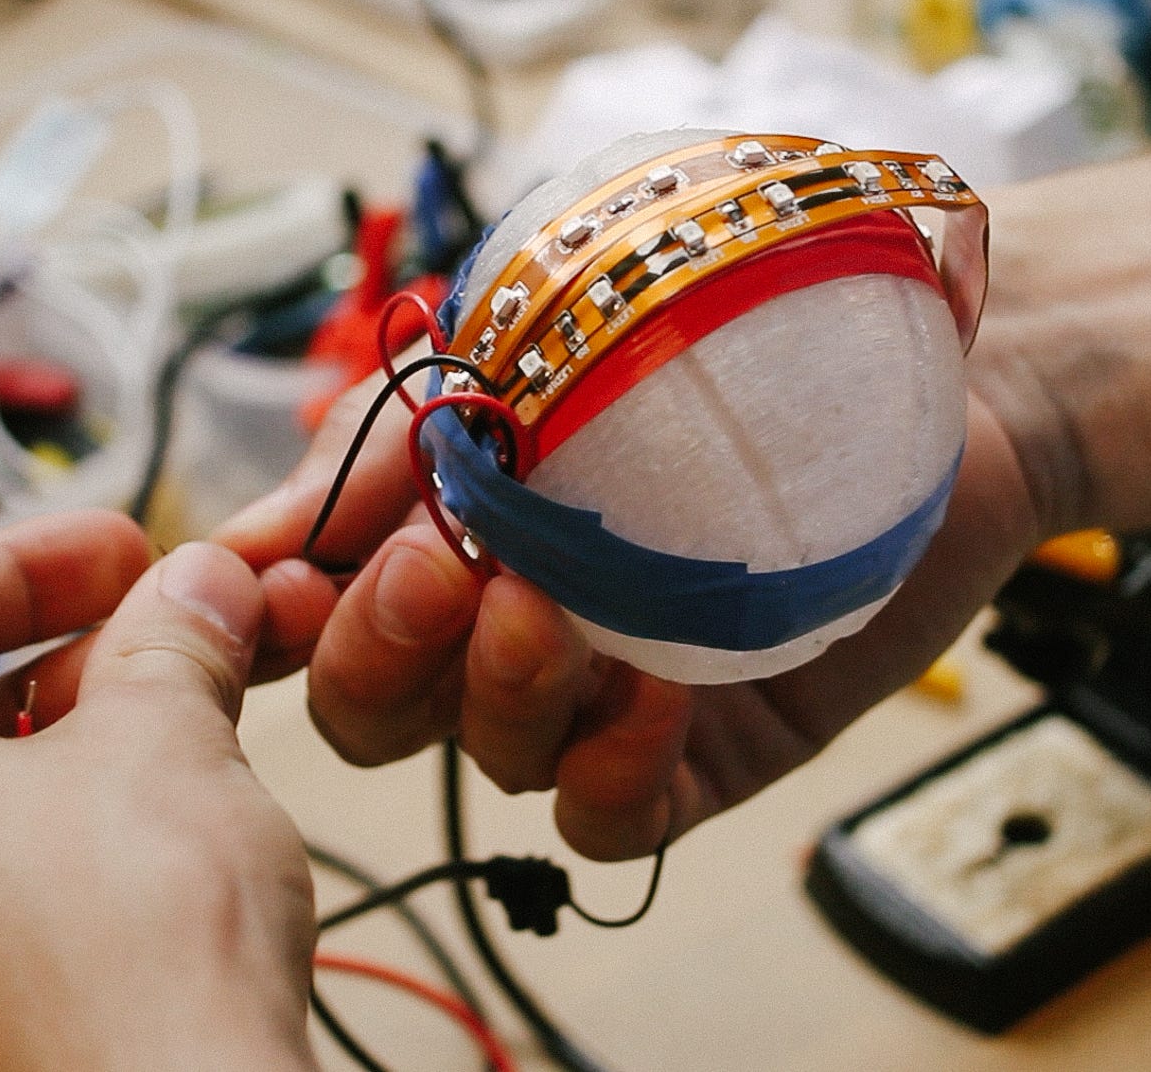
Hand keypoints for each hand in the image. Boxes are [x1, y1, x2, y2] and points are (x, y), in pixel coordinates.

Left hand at [0, 511, 316, 1071]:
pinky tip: (147, 844)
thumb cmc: (123, 978)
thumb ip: (169, 644)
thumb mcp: (165, 746)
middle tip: (155, 629)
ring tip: (170, 729)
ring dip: (54, 753)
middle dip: (47, 658)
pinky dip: (42, 853)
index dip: (25, 560)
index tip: (117, 548)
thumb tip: (193, 593)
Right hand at [215, 364, 1048, 861]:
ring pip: (494, 762)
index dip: (277, 622)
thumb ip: (386, 454)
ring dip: (500, 696)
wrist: (923, 359)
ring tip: (550, 610)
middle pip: (376, 713)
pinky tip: (656, 695)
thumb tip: (227, 554)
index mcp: (447, 530)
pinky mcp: (705, 752)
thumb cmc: (718, 329)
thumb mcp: (522, 358)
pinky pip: (615, 822)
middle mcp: (509, 627)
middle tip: (436, 573)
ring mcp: (605, 697)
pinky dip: (613, 773)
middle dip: (380, 654)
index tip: (281, 586)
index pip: (310, 620)